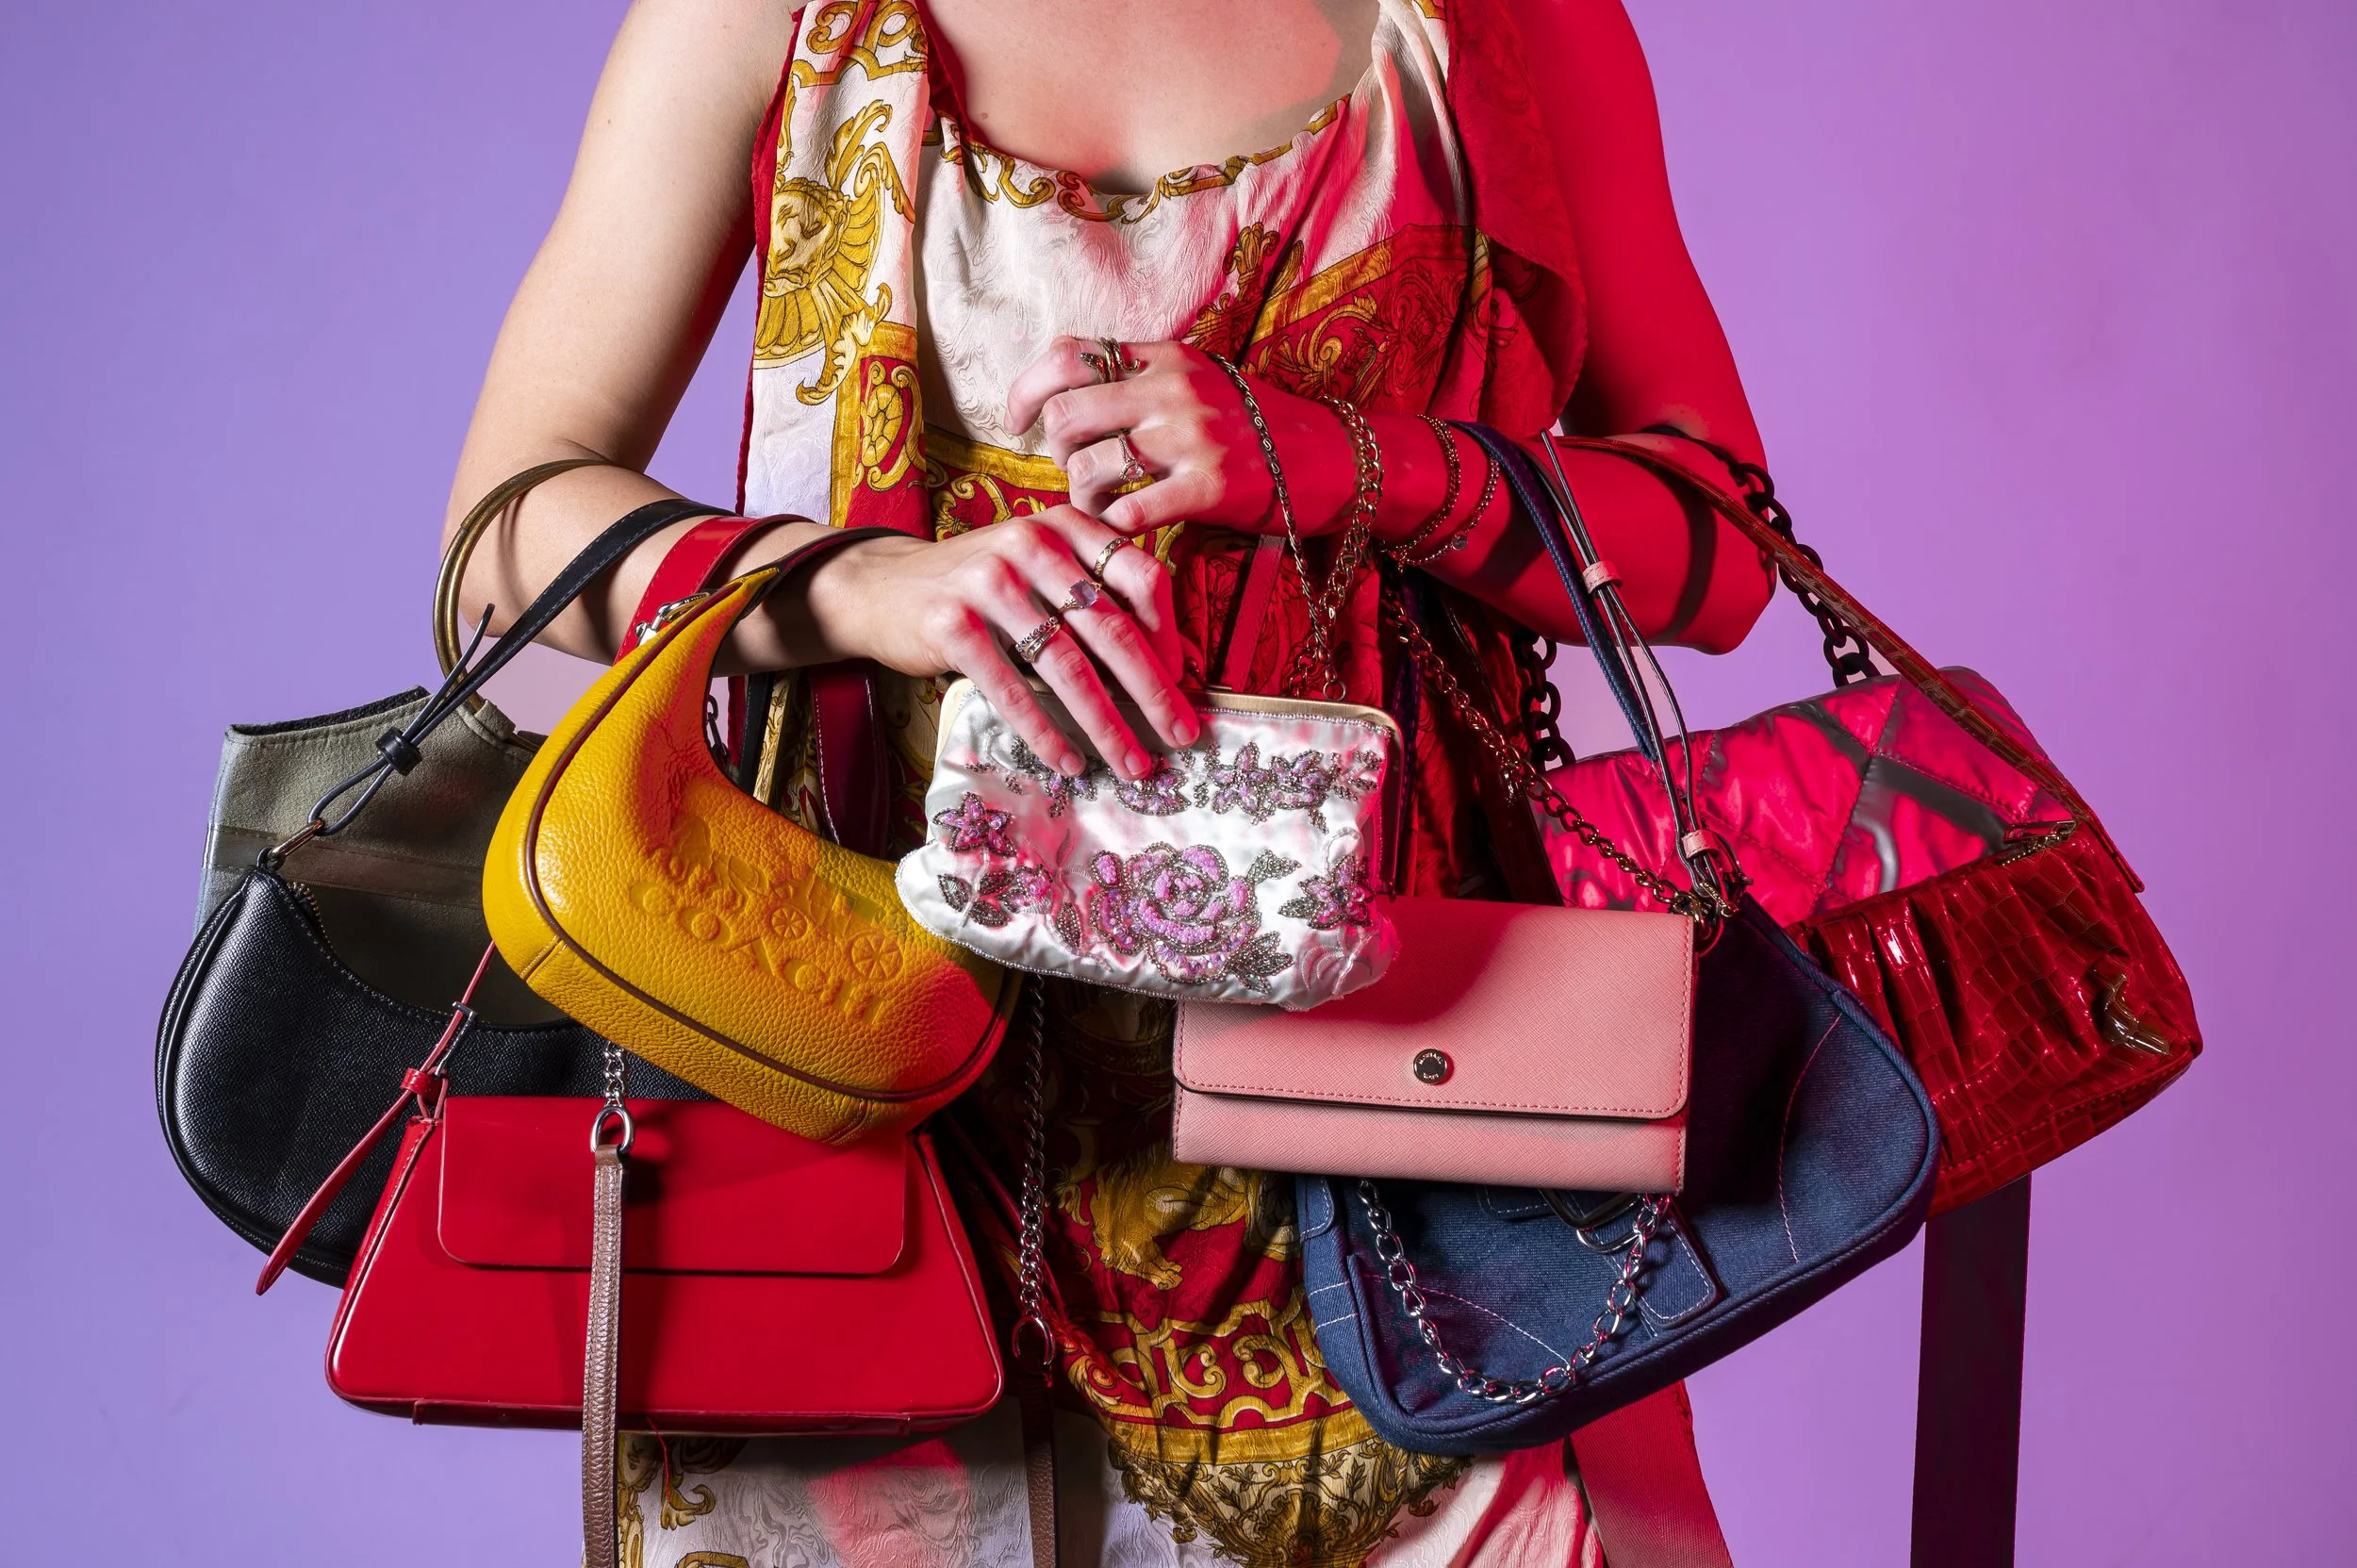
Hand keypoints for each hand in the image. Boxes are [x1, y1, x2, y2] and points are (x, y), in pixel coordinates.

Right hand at [804, 507, 1195, 779]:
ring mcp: (989, 583)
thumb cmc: (979, 586)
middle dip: (1153, 691)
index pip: (1141, 577)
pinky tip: (1069, 762)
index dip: (1170, 634)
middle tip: (1182, 736)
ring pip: (1067, 666)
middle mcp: (1031, 545)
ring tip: (1132, 763)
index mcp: (1065, 527)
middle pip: (1111, 628)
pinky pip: (1013, 690)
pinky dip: (1046, 734)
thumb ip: (1092, 594)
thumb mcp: (1038, 568)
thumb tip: (1165, 663)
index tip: (1184, 682)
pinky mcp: (952, 625)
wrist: (882, 586)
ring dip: (1106, 725)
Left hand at [1005, 337, 1356, 539]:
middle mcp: (1173, 389)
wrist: (1337, 459)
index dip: (1027, 389)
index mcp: (1165, 356)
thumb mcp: (1202, 382)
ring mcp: (1192, 438)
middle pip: (1066, 414)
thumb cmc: (1260, 428)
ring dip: (1082, 496)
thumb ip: (1142, 379)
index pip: (1069, 353)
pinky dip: (1113, 527)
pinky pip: (1128, 511)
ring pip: (1088, 467)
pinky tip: (1128, 528)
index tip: (1016, 421)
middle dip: (1056, 453)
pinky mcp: (1210, 488)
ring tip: (1104, 505)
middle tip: (1077, 472)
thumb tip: (1070, 392)